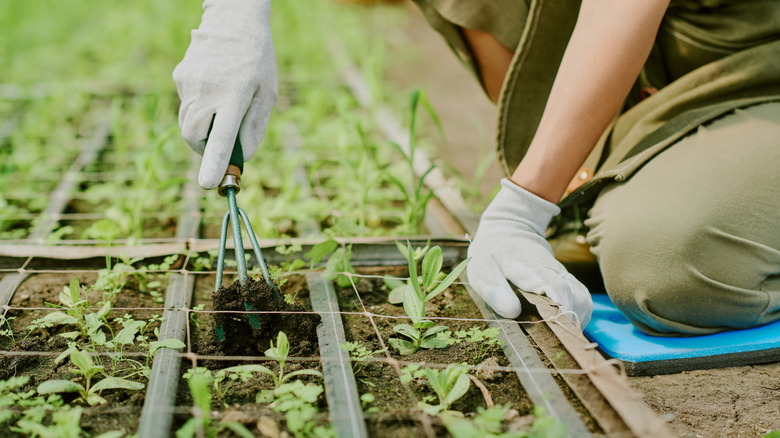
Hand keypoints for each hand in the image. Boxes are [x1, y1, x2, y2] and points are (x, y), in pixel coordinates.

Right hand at [173, 0, 277, 188]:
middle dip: (204, 149)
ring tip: (222, 109)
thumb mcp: (268, 94)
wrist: (233, 20)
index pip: (219, 137)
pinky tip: (214, 87)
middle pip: (194, 137)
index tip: (208, 184)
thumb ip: (255, 127)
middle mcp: (207, 91)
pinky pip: (187, 104)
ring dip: (202, 130)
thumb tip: (240, 156)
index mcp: (234, 96)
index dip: (213, 163)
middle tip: (220, 147)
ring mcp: (189, 83)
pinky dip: (199, 108)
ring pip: (187, 123)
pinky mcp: (180, 77)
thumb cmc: (258, 60)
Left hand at [467, 179, 592, 327]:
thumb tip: (512, 312)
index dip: (559, 310)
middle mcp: (555, 272)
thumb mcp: (482, 267)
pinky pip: (582, 301)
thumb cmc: (493, 253)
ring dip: (572, 320)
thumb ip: (494, 288)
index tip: (551, 327)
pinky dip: (575, 316)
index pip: (556, 287)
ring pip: (582, 300)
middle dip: (564, 321)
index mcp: (532, 268)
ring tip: (552, 334)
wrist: (509, 231)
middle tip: (548, 339)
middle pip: (574, 298)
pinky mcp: (568, 282)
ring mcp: (564, 276)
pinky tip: (558, 326)